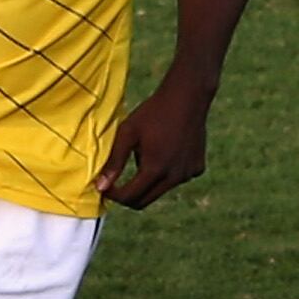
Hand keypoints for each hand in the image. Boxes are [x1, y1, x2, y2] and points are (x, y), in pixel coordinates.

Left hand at [95, 80, 212, 209]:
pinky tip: (167, 150)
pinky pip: (176, 179)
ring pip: (161, 189)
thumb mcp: (127, 133)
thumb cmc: (152, 112)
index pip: (130, 197)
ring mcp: (188, 174)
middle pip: (145, 201)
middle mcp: (174, 177)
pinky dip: (167, 173)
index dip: (113, 195)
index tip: (105, 188)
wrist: (187, 97)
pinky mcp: (197, 168)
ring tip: (147, 153)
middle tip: (118, 183)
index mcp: (155, 169)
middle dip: (128, 196)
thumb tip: (100, 186)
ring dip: (148, 181)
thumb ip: (114, 162)